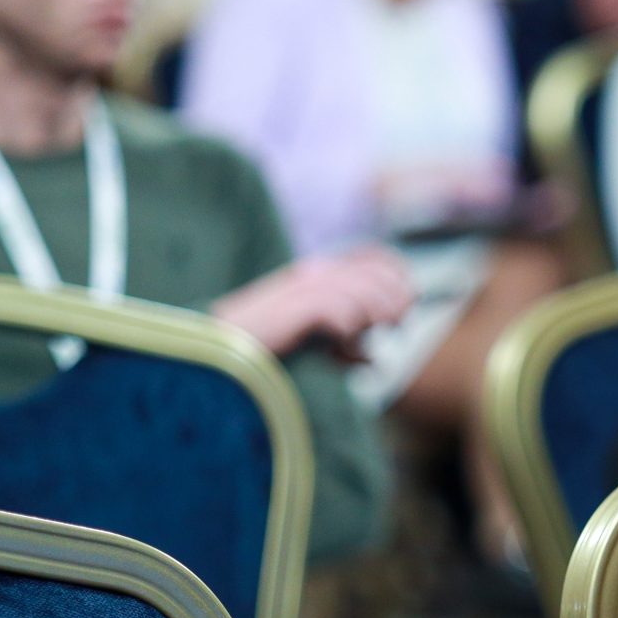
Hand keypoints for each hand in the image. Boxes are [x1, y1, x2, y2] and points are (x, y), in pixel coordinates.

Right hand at [212, 248, 415, 361]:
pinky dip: (349, 330)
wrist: (213, 348)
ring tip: (373, 336)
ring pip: (362, 292)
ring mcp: (302, 289)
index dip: (398, 277)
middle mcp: (314, 273)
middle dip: (396, 299)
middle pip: (377, 273)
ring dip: (377, 316)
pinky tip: (342, 344)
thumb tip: (374, 360)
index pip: (375, 256)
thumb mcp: (310, 341)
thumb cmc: (260, 346)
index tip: (404, 306)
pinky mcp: (292, 308)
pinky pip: (338, 311)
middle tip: (395, 326)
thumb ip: (343, 345)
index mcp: (319, 272)